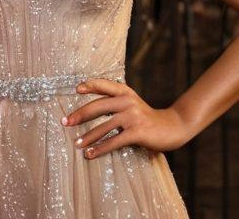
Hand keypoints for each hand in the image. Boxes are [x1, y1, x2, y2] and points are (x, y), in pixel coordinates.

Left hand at [61, 78, 192, 157]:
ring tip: (77, 144)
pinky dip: (99, 149)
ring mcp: (132, 116)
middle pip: (98, 106)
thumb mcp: (133, 103)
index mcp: (126, 92)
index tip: (76, 89)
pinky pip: (113, 142)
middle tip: (66, 123)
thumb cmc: (148, 118)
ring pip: (103, 127)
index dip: (90, 85)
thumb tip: (91, 109)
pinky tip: (90, 154)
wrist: (173, 127)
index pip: (104, 85)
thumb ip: (116, 102)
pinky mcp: (136, 132)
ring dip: (87, 137)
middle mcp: (128, 101)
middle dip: (79, 115)